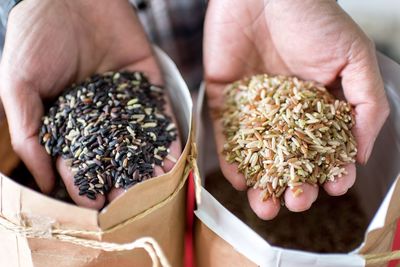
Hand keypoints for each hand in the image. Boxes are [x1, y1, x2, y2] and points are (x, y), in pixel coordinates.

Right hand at [0, 0, 180, 208]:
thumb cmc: (35, 38)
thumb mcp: (19, 87)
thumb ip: (29, 133)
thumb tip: (42, 180)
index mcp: (68, 120)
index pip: (79, 160)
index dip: (86, 183)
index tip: (98, 205)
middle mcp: (99, 115)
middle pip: (113, 156)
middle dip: (122, 180)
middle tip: (134, 204)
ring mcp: (124, 100)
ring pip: (139, 139)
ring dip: (148, 164)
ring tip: (159, 187)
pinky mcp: (146, 82)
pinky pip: (159, 111)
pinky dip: (167, 133)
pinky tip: (175, 155)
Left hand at [204, 0, 388, 218]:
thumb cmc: (315, 19)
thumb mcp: (355, 60)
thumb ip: (366, 107)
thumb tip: (360, 154)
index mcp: (317, 104)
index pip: (324, 148)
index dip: (330, 171)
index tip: (332, 188)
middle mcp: (284, 110)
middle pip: (288, 158)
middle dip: (294, 185)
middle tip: (296, 203)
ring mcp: (254, 106)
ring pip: (256, 154)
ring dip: (261, 183)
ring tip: (265, 206)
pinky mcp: (226, 97)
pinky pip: (226, 134)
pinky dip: (230, 159)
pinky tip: (239, 180)